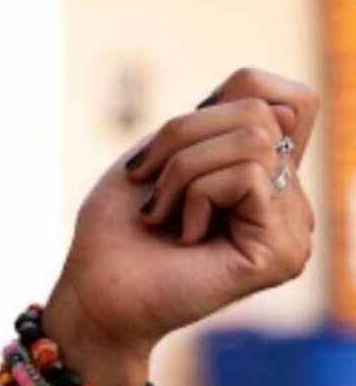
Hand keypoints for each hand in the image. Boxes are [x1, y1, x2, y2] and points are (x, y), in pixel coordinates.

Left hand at [46, 69, 316, 385]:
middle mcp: (289, 201)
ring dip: (182, 171)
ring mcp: (292, 229)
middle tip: (149, 187)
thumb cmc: (117, 226)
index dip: (230, 96)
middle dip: (181, 138)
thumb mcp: (163, 151)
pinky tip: (183, 236)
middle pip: (260, 111)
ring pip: (252, 142)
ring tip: (162, 215)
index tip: (172, 147)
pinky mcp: (283, 253)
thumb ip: (222, 119)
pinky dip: (195, 196)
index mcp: (265, 173)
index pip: (287, 98)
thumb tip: (284, 110)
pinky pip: (247, 178)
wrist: (92, 289)